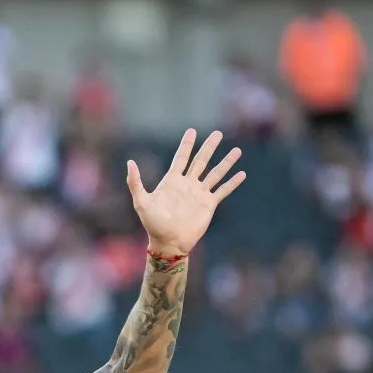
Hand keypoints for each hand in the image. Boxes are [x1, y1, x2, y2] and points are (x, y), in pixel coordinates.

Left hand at [126, 129, 244, 256]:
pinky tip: (242, 173)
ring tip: (237, 150)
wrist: (168, 242)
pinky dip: (232, 182)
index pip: (181, 158)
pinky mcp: (208, 205)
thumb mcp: (141, 202)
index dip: (186, 144)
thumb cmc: (153, 224)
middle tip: (218, 133)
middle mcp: (187, 184)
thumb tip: (130, 162)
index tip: (192, 131)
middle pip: (201, 160)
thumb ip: (135, 182)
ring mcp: (199, 194)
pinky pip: (222, 190)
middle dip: (209, 147)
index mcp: (172, 181)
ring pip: (215, 173)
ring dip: (226, 162)